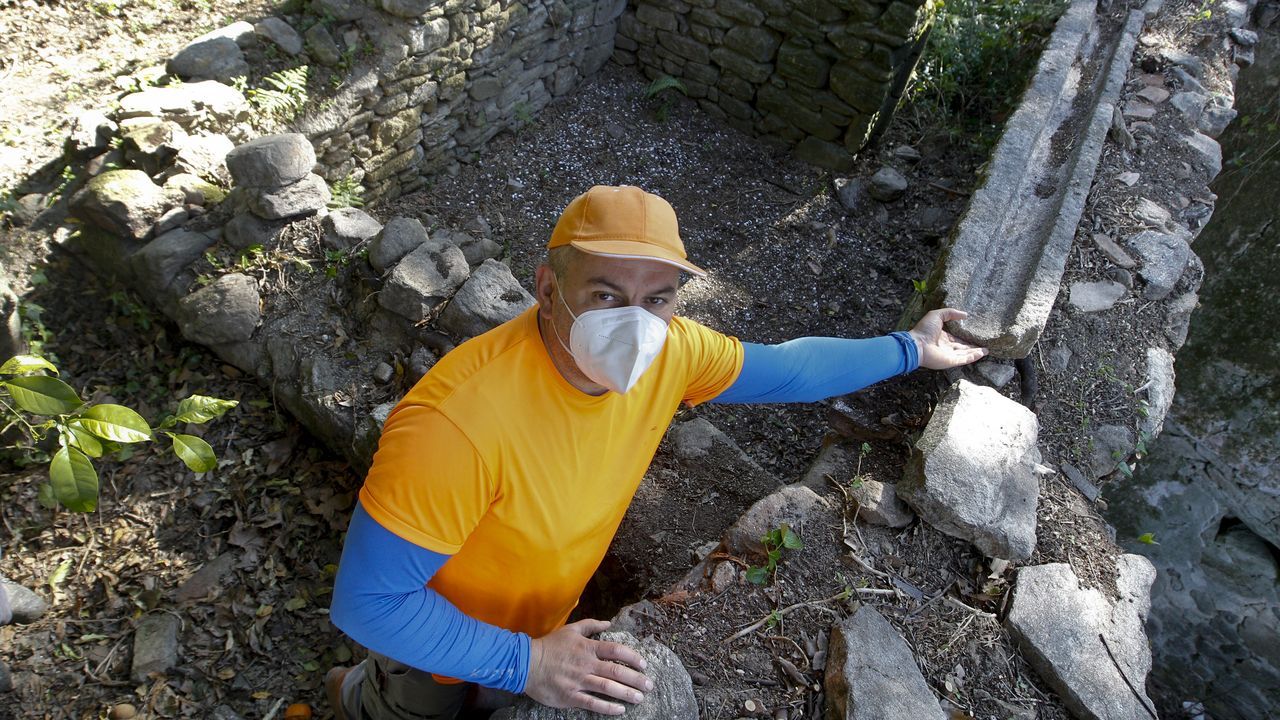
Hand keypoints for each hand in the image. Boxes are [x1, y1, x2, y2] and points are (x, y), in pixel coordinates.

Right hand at [525, 619, 651, 715]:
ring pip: (607, 688)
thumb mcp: (571, 630)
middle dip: (636, 679)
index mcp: (587, 648)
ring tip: (639, 698)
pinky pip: (592, 703)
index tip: (643, 664)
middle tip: (649, 685)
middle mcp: (586, 664)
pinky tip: (620, 710)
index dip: (632, 657)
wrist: (526, 663)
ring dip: (626, 693)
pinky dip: (607, 707)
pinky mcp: (570, 696)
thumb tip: (609, 623)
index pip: (616, 651)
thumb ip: (591, 625)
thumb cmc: (550, 646)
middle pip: (616, 671)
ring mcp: (578, 681)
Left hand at [908, 308, 987, 369]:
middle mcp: (946, 347)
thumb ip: (951, 313)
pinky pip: (964, 360)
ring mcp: (949, 355)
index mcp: (942, 337)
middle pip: (963, 348)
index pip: (957, 339)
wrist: (916, 344)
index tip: (975, 336)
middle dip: (973, 347)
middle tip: (984, 345)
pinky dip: (974, 357)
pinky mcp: (950, 362)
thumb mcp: (937, 315)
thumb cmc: (924, 329)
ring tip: (987, 350)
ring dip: (976, 352)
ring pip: (965, 354)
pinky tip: (982, 354)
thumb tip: (965, 315)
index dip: (966, 338)